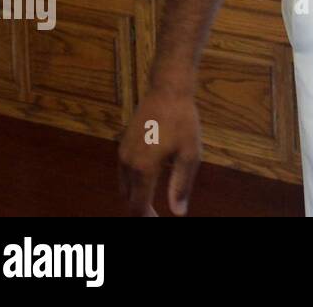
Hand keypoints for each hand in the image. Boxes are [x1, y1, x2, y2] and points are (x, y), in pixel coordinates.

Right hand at [118, 85, 202, 215]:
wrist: (167, 90)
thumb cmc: (183, 121)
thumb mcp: (190, 153)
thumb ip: (182, 185)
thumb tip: (178, 213)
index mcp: (143, 169)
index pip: (138, 206)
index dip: (146, 218)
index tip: (159, 221)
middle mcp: (127, 163)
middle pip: (128, 198)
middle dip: (141, 208)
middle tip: (158, 213)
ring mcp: (122, 153)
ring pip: (124, 185)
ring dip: (136, 194)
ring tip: (154, 197)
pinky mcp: (122, 144)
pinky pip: (123, 172)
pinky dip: (133, 181)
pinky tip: (149, 175)